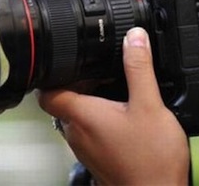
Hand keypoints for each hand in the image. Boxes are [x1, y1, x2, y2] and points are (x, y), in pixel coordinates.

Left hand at [37, 27, 189, 185]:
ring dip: (92, 97)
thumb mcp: (150, 104)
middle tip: (103, 68)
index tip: (67, 59)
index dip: (52, 72)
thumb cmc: (151, 161)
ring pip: (77, 114)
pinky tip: (125, 111)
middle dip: (80, 79)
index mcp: (82, 116)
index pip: (47, 92)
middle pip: (63, 99)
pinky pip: (90, 128)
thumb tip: (134, 37)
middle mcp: (77, 134)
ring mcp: (86, 148)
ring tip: (117, 86)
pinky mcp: (98, 157)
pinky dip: (101, 114)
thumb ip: (139, 68)